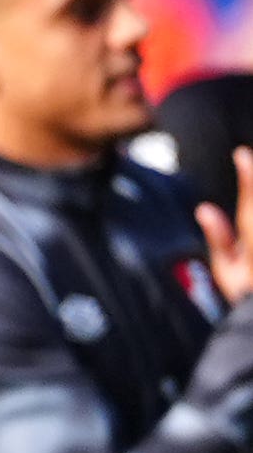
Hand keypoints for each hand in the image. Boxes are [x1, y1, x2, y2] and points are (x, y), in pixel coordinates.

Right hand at [205, 147, 252, 309]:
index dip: (248, 176)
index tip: (242, 154)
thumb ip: (218, 238)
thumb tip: (205, 209)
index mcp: (252, 244)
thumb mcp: (225, 273)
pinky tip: (249, 210)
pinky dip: (250, 211)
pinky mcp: (250, 254)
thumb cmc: (247, 298)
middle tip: (248, 160)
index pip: (249, 204)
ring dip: (252, 197)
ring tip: (248, 182)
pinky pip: (251, 223)